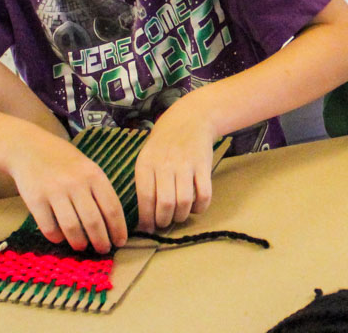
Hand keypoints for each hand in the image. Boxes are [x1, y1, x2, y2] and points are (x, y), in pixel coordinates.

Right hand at [7, 132, 126, 253]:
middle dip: (101, 241)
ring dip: (79, 243)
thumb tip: (112, 222)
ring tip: (82, 247)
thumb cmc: (63, 161)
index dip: (118, 229)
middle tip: (103, 250)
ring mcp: (54, 191)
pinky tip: (60, 238)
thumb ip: (99, 189)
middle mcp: (76, 183)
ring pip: (72, 227)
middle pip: (93, 222)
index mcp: (94, 174)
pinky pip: (49, 227)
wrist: (28, 148)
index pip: (112, 208)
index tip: (120, 242)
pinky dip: (57, 237)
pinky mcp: (35, 199)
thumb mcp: (87, 167)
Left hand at [134, 95, 218, 232]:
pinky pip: (204, 194)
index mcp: (146, 164)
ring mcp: (186, 165)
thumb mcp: (146, 157)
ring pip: (184, 201)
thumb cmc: (163, 144)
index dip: (147, 219)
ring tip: (178, 216)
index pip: (145, 198)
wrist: (190, 119)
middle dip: (164, 221)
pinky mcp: (203, 166)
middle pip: (165, 204)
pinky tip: (196, 208)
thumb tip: (143, 217)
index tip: (148, 228)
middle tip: (164, 223)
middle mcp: (165, 164)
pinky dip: (200, 207)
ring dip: (181, 216)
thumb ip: (144, 183)